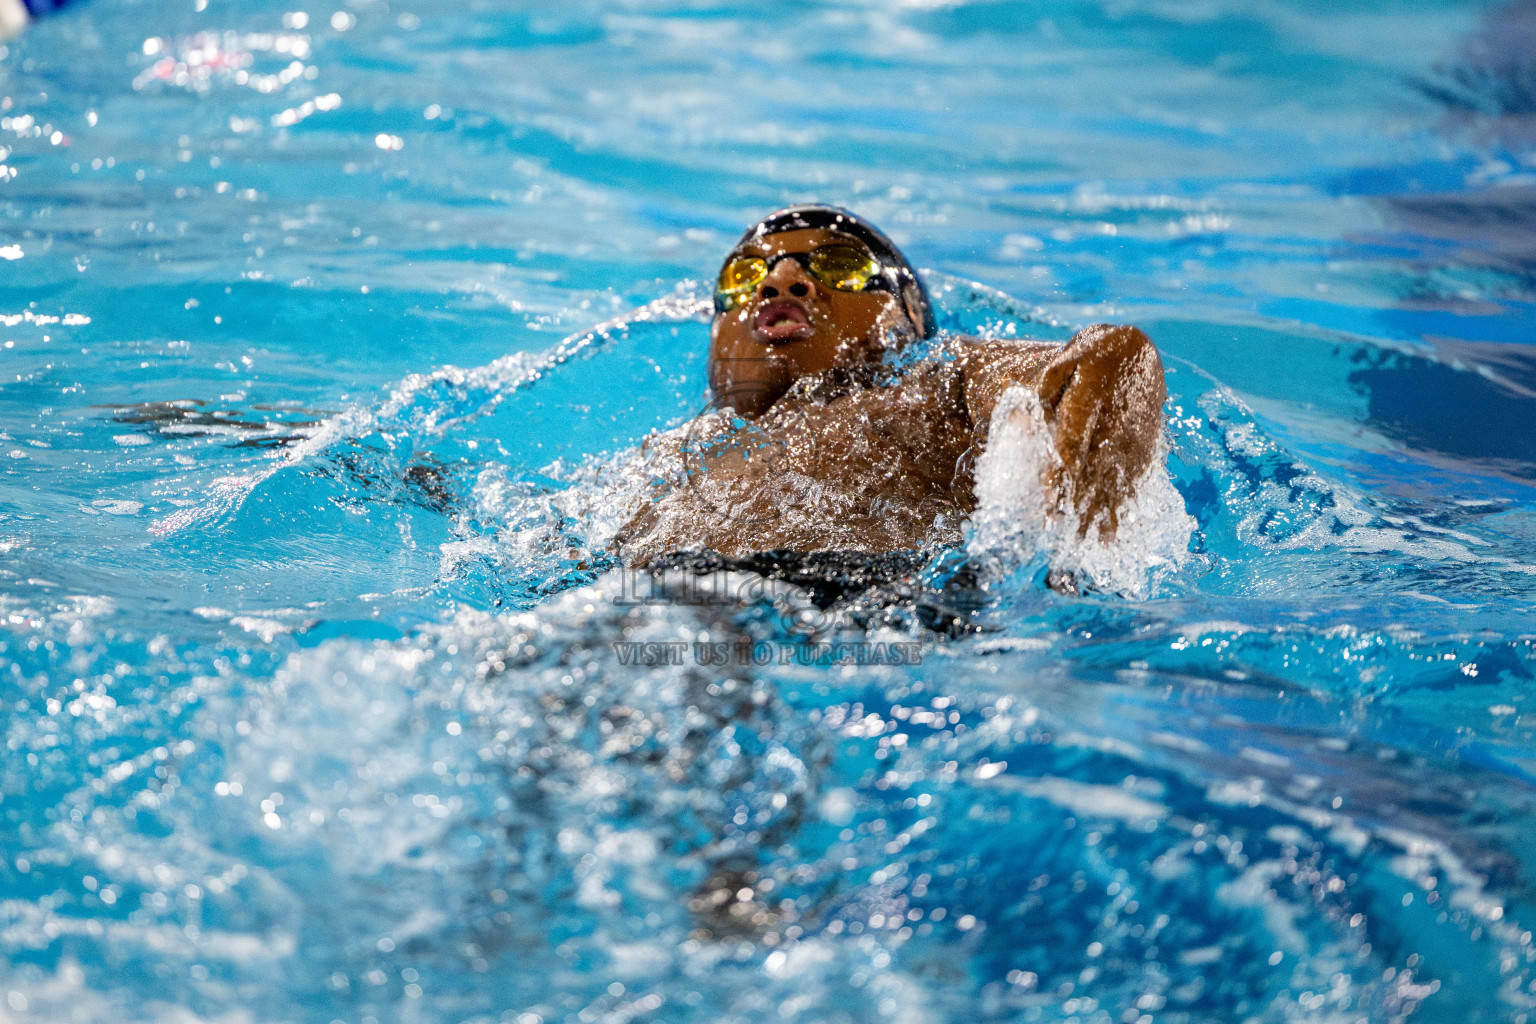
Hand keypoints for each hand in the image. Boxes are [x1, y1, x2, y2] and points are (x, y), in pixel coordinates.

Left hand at [1034, 324, 1164, 536]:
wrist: (1139, 352)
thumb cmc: (1092, 357)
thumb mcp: (1065, 362)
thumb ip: (1048, 388)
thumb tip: (1032, 413)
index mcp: (1091, 402)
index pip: (1072, 445)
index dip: (1060, 475)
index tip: (1047, 500)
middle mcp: (1115, 424)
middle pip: (1094, 470)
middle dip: (1077, 505)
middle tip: (1058, 534)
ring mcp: (1133, 438)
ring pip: (1116, 481)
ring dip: (1101, 514)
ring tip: (1087, 543)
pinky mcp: (1145, 447)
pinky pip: (1134, 481)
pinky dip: (1123, 507)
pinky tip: (1113, 531)